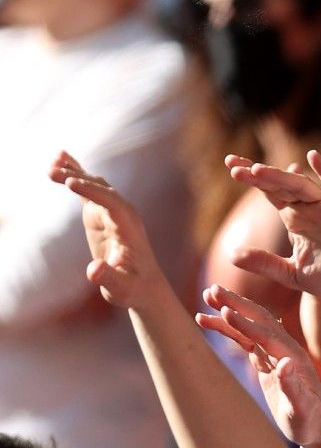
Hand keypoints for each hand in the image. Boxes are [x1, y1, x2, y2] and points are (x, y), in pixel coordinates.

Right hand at [48, 153, 173, 311]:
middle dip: (78, 179)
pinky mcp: (101, 213)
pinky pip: (87, 189)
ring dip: (73, 173)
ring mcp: (112, 212)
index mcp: (130, 229)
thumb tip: (93, 271)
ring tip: (51, 165)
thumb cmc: (134, 289)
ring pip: (93, 185)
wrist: (143, 286)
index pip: (113, 204)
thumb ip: (108, 278)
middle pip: (101, 189)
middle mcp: (123, 215)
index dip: (93, 193)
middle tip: (51, 173)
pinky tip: (59, 158)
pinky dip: (74, 174)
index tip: (71, 184)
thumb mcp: (122, 289)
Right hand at [196, 284, 320, 447]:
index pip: (267, 336)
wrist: (316, 425)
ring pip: (249, 326)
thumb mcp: (302, 408)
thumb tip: (285, 364)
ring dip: (229, 311)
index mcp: (294, 358)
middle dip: (237, 304)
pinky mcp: (266, 360)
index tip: (226, 311)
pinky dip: (229, 329)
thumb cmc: (309, 420)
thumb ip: (293, 387)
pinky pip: (245, 338)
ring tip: (205, 298)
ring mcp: (275, 353)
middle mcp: (285, 350)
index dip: (246, 324)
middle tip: (212, 289)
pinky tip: (210, 321)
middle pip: (259, 320)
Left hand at [225, 150, 320, 314]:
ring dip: (280, 176)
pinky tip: (313, 158)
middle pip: (280, 184)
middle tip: (234, 165)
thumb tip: (231, 255)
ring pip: (302, 186)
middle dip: (258, 174)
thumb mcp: (293, 275)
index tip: (230, 166)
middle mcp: (310, 209)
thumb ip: (265, 264)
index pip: (269, 192)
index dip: (251, 178)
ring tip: (257, 170)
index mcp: (296, 219)